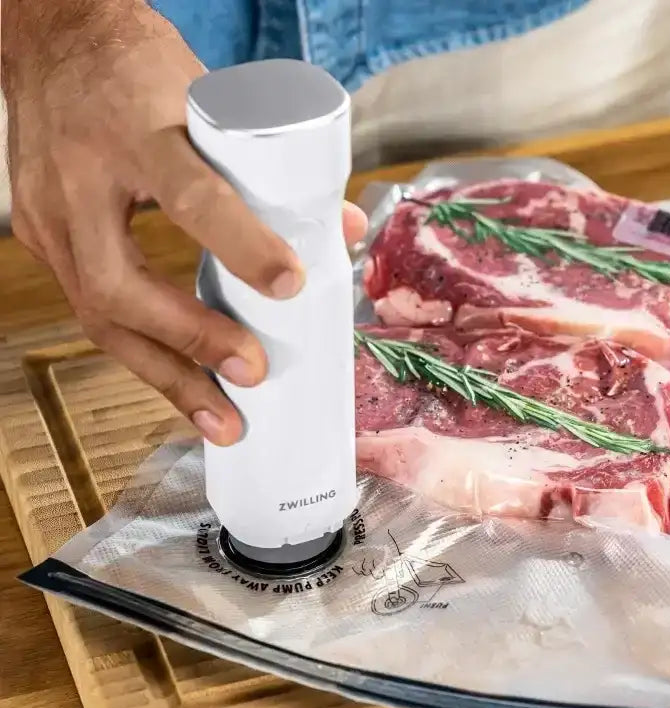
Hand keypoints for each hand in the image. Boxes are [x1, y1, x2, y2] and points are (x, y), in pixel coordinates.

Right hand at [1, 0, 367, 444]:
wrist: (52, 40)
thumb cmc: (138, 67)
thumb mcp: (208, 98)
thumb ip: (271, 165)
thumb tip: (342, 231)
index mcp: (133, 131)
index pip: (190, 196)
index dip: (243, 245)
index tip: (291, 282)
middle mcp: (80, 181)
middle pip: (123, 286)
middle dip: (192, 341)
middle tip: (251, 375)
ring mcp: (52, 219)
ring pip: (101, 319)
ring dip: (167, 378)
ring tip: (223, 422)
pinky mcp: (46, 244)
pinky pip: (95, 315)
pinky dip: (146, 357)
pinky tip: (185, 388)